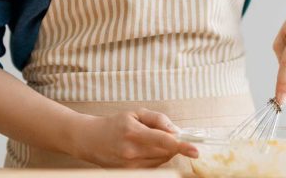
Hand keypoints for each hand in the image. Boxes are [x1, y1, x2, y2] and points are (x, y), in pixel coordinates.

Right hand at [70, 109, 197, 167]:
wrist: (90, 140)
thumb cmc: (114, 124)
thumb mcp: (135, 114)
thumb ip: (158, 119)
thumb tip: (176, 131)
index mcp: (133, 133)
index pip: (163, 141)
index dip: (181, 146)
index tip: (195, 150)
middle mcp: (131, 151)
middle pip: (165, 152)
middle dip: (173, 144)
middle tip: (165, 134)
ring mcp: (130, 165)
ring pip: (161, 160)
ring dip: (165, 151)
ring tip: (149, 140)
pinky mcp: (130, 173)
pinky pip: (153, 167)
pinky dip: (156, 158)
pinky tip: (146, 150)